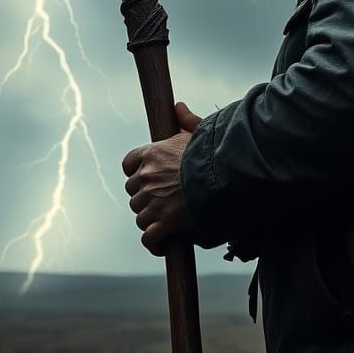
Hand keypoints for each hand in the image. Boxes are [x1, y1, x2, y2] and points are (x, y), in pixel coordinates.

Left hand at [122, 102, 203, 255]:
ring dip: (151, 220)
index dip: (136, 172)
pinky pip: (150, 238)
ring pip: (140, 215)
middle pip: (134, 192)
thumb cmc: (215, 152)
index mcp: (151, 154)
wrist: (224, 175)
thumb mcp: (200, 131)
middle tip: (162, 201)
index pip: (129, 164)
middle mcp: (147, 177)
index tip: (146, 177)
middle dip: (145, 197)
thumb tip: (178, 106)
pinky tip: (162, 245)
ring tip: (165, 224)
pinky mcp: (163, 222)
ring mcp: (153, 201)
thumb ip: (187, 120)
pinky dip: (154, 244)